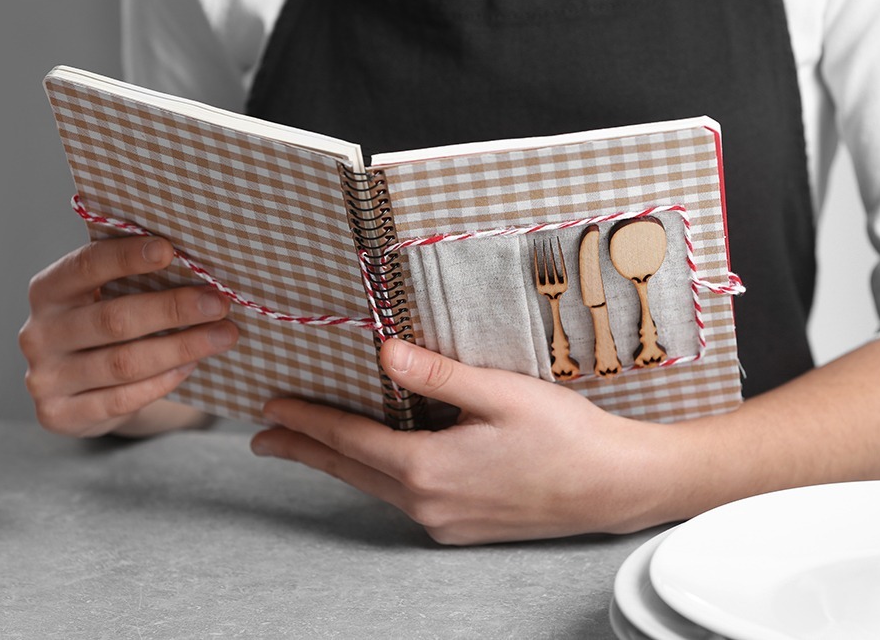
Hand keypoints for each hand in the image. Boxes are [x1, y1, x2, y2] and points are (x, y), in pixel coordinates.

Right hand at [19, 236, 238, 436]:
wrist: (83, 390)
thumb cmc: (110, 325)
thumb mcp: (111, 297)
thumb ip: (137, 278)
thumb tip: (198, 261)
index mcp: (48, 290)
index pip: (85, 266)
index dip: (125, 257)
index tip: (169, 250)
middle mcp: (39, 333)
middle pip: (113, 319)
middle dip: (173, 309)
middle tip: (218, 303)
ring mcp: (46, 378)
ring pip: (123, 363)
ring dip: (181, 348)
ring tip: (223, 335)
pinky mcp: (59, 414)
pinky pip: (121, 400)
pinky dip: (162, 382)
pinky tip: (191, 366)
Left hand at [250, 339, 671, 544]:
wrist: (614, 486)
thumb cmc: (566, 436)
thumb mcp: (500, 393)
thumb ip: (437, 375)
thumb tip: (384, 352)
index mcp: (429, 468)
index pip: (349, 440)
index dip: (306, 421)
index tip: (271, 408)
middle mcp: (429, 504)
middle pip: (349, 472)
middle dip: (305, 451)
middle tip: (264, 438)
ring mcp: (446, 522)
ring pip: (375, 489)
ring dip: (338, 465)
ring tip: (310, 449)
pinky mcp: (464, 528)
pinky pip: (405, 501)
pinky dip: (377, 479)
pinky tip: (379, 466)